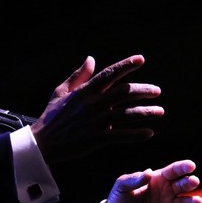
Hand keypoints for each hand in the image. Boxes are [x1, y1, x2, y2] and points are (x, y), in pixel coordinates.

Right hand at [31, 55, 163, 163]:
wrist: (41, 143)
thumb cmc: (50, 117)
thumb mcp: (60, 92)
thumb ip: (77, 76)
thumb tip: (91, 59)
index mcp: (83, 92)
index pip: (108, 75)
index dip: (125, 66)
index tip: (140, 60)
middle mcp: (91, 105)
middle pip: (123, 92)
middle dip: (143, 90)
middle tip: (156, 91)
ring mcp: (94, 122)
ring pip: (126, 114)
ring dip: (145, 112)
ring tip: (159, 112)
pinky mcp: (95, 139)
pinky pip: (120, 136)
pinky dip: (136, 134)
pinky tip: (148, 133)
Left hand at [100, 159, 201, 202]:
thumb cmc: (119, 197)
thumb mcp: (121, 186)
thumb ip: (133, 179)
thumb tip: (148, 173)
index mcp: (158, 178)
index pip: (173, 171)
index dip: (182, 167)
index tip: (191, 165)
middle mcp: (167, 191)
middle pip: (182, 185)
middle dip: (189, 182)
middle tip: (193, 181)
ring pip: (184, 202)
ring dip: (191, 202)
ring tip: (197, 201)